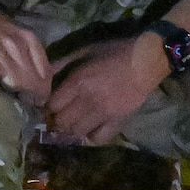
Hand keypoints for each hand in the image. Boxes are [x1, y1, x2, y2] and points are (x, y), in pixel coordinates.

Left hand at [46, 34, 169, 143]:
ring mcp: (105, 113)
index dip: (46, 107)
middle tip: (55, 117)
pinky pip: (99, 138)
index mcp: (79, 81)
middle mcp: (89, 99)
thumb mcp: (84, 51)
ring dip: (69, 130)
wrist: (147, 60)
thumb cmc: (114, 52)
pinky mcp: (119, 121)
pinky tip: (87, 131)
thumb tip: (42, 75)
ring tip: (70, 124)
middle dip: (54, 121)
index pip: (53, 104)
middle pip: (62, 121)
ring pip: (77, 132)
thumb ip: (61, 63)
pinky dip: (90, 138)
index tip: (46, 106)